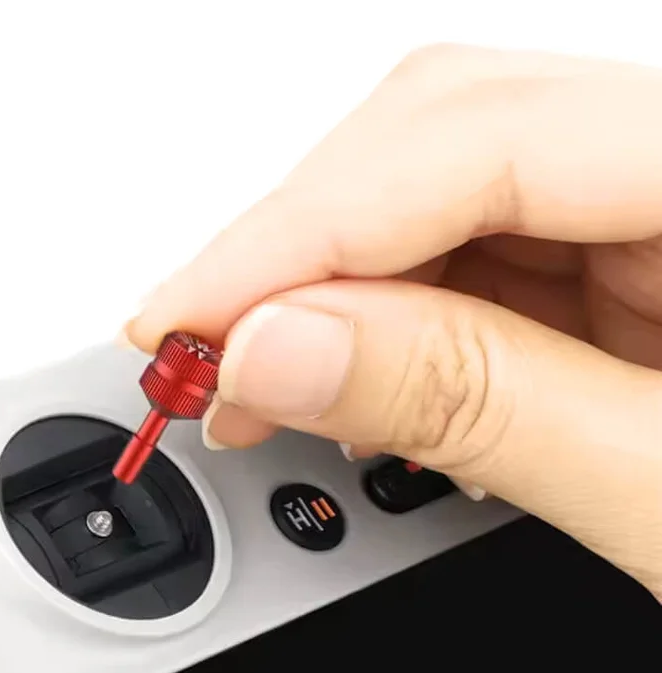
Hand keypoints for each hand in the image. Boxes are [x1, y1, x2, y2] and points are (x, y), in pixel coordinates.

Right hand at [125, 45, 661, 598]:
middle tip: (198, 359)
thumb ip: (474, 408)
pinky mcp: (637, 259)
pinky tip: (346, 374)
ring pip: (440, 196)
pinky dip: (387, 320)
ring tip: (259, 385)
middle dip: (294, 257)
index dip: (293, 231)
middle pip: (444, 138)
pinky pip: (476, 254)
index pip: (475, 140)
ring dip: (326, 292)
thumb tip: (280, 348)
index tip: (180, 321)